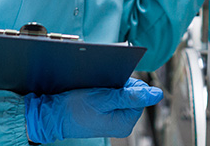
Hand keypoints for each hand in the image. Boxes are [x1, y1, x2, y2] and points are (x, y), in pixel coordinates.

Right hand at [24, 78, 162, 142]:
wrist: (53, 115)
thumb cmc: (74, 108)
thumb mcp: (104, 98)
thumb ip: (131, 96)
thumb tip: (157, 94)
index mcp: (125, 122)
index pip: (141, 95)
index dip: (127, 85)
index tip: (111, 85)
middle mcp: (122, 124)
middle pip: (132, 95)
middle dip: (118, 87)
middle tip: (101, 89)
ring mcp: (113, 121)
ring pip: (121, 96)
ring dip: (110, 90)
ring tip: (95, 93)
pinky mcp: (105, 118)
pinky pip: (111, 101)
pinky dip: (104, 94)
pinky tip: (92, 96)